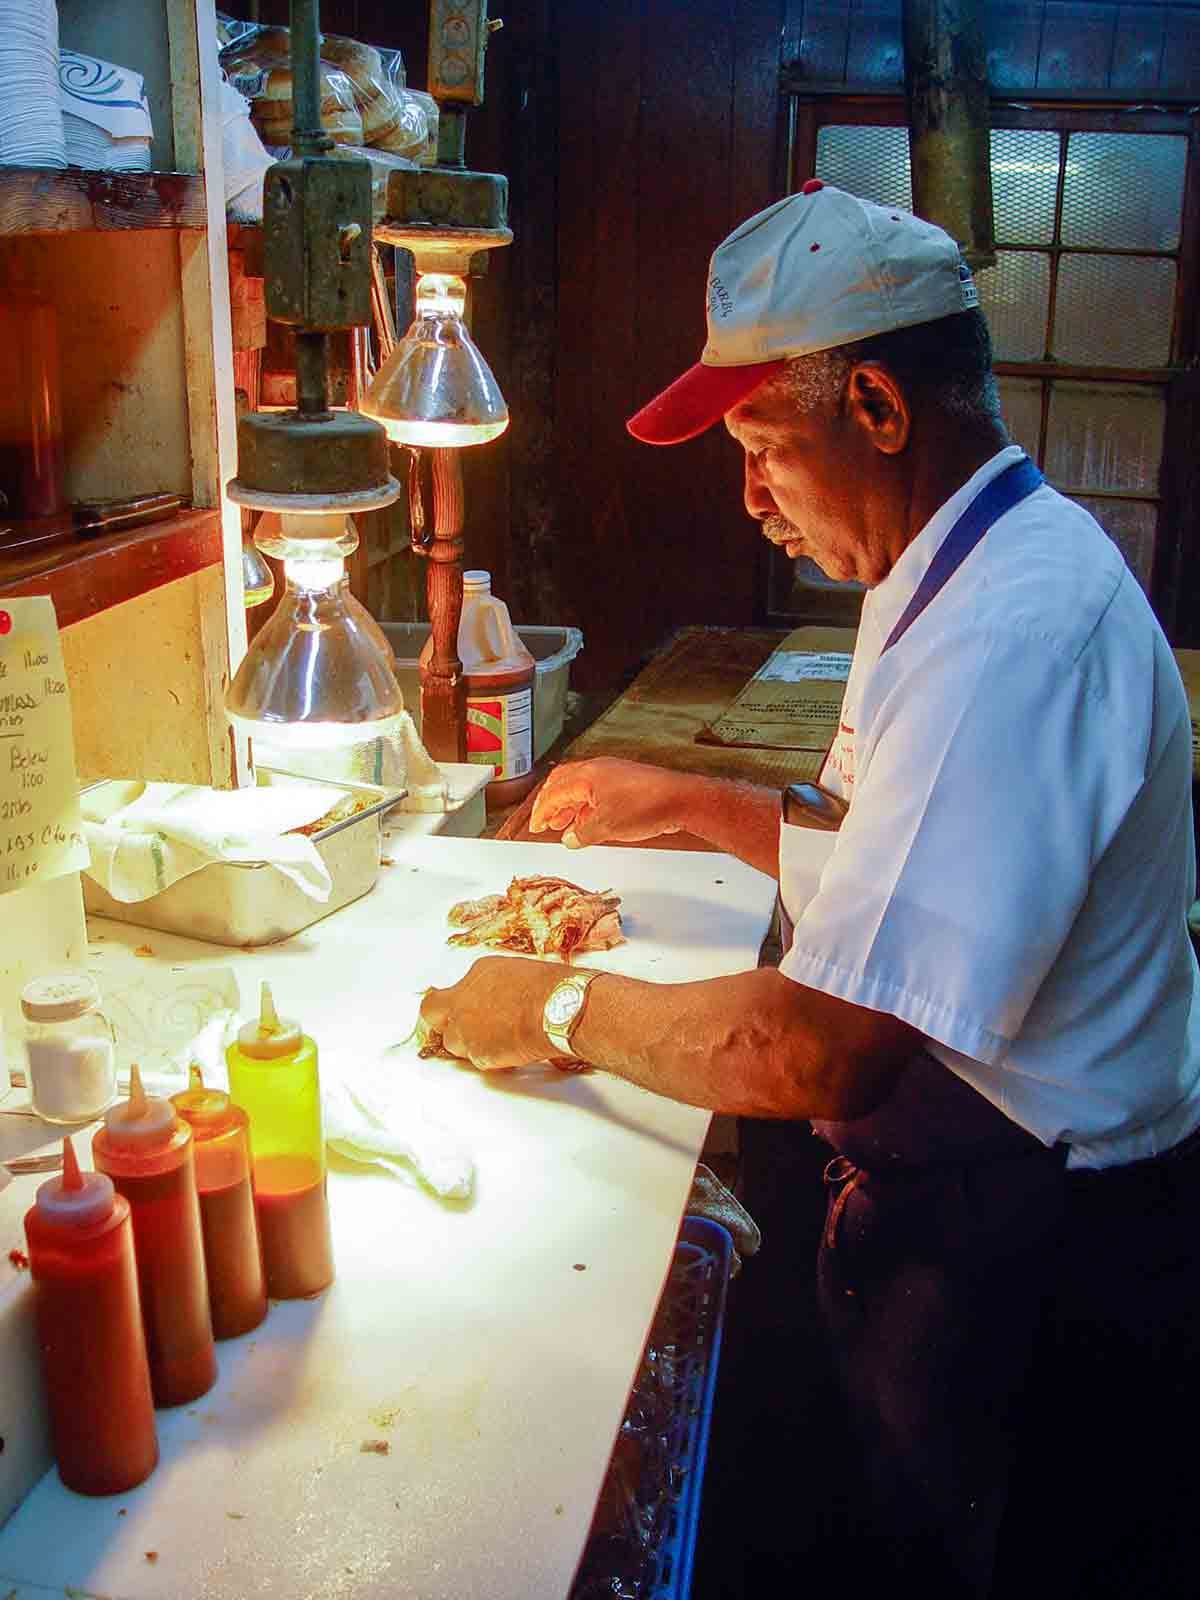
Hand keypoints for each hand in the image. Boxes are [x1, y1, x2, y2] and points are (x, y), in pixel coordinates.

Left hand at [419, 957, 566, 1071]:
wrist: (559, 1008)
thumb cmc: (551, 988)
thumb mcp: (517, 973)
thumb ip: (494, 985)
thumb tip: (495, 996)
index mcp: (476, 973)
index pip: (449, 989)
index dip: (453, 1003)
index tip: (460, 1008)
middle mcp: (463, 1000)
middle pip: (433, 1014)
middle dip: (442, 1021)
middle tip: (459, 1027)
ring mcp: (467, 1028)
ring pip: (453, 1042)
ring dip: (469, 1043)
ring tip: (496, 1040)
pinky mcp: (479, 1053)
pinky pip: (477, 1059)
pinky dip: (490, 1057)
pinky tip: (509, 1050)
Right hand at [530, 757, 686, 847]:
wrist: (681, 800)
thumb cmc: (647, 805)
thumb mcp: (606, 826)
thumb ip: (583, 833)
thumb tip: (570, 839)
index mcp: (587, 775)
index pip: (553, 792)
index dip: (541, 811)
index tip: (536, 825)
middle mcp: (597, 770)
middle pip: (563, 784)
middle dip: (551, 804)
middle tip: (545, 821)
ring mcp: (613, 774)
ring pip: (580, 789)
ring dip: (569, 807)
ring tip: (564, 825)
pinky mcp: (627, 783)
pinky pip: (597, 793)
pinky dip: (587, 808)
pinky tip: (589, 823)